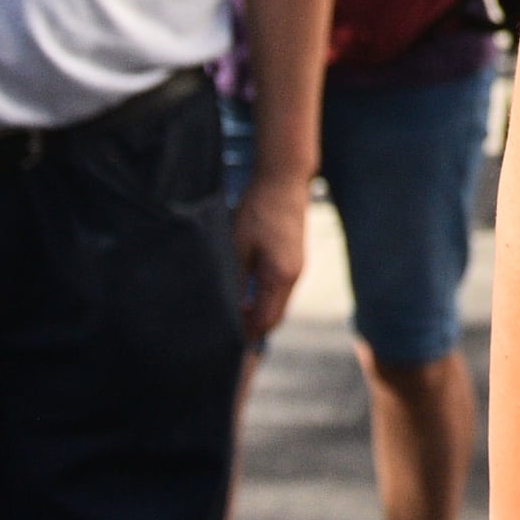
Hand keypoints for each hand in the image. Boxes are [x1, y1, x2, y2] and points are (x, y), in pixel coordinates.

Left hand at [234, 169, 309, 343]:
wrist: (283, 179)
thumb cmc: (257, 210)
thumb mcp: (238, 246)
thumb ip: (235, 281)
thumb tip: (225, 311)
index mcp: (281, 276)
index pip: (266, 320)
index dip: (246, 334)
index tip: (223, 341)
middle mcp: (294, 275)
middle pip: (274, 316)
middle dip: (252, 327)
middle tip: (224, 332)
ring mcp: (296, 267)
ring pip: (277, 303)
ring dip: (257, 312)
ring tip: (231, 315)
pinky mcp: (293, 258)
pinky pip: (279, 289)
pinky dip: (264, 298)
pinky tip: (245, 293)